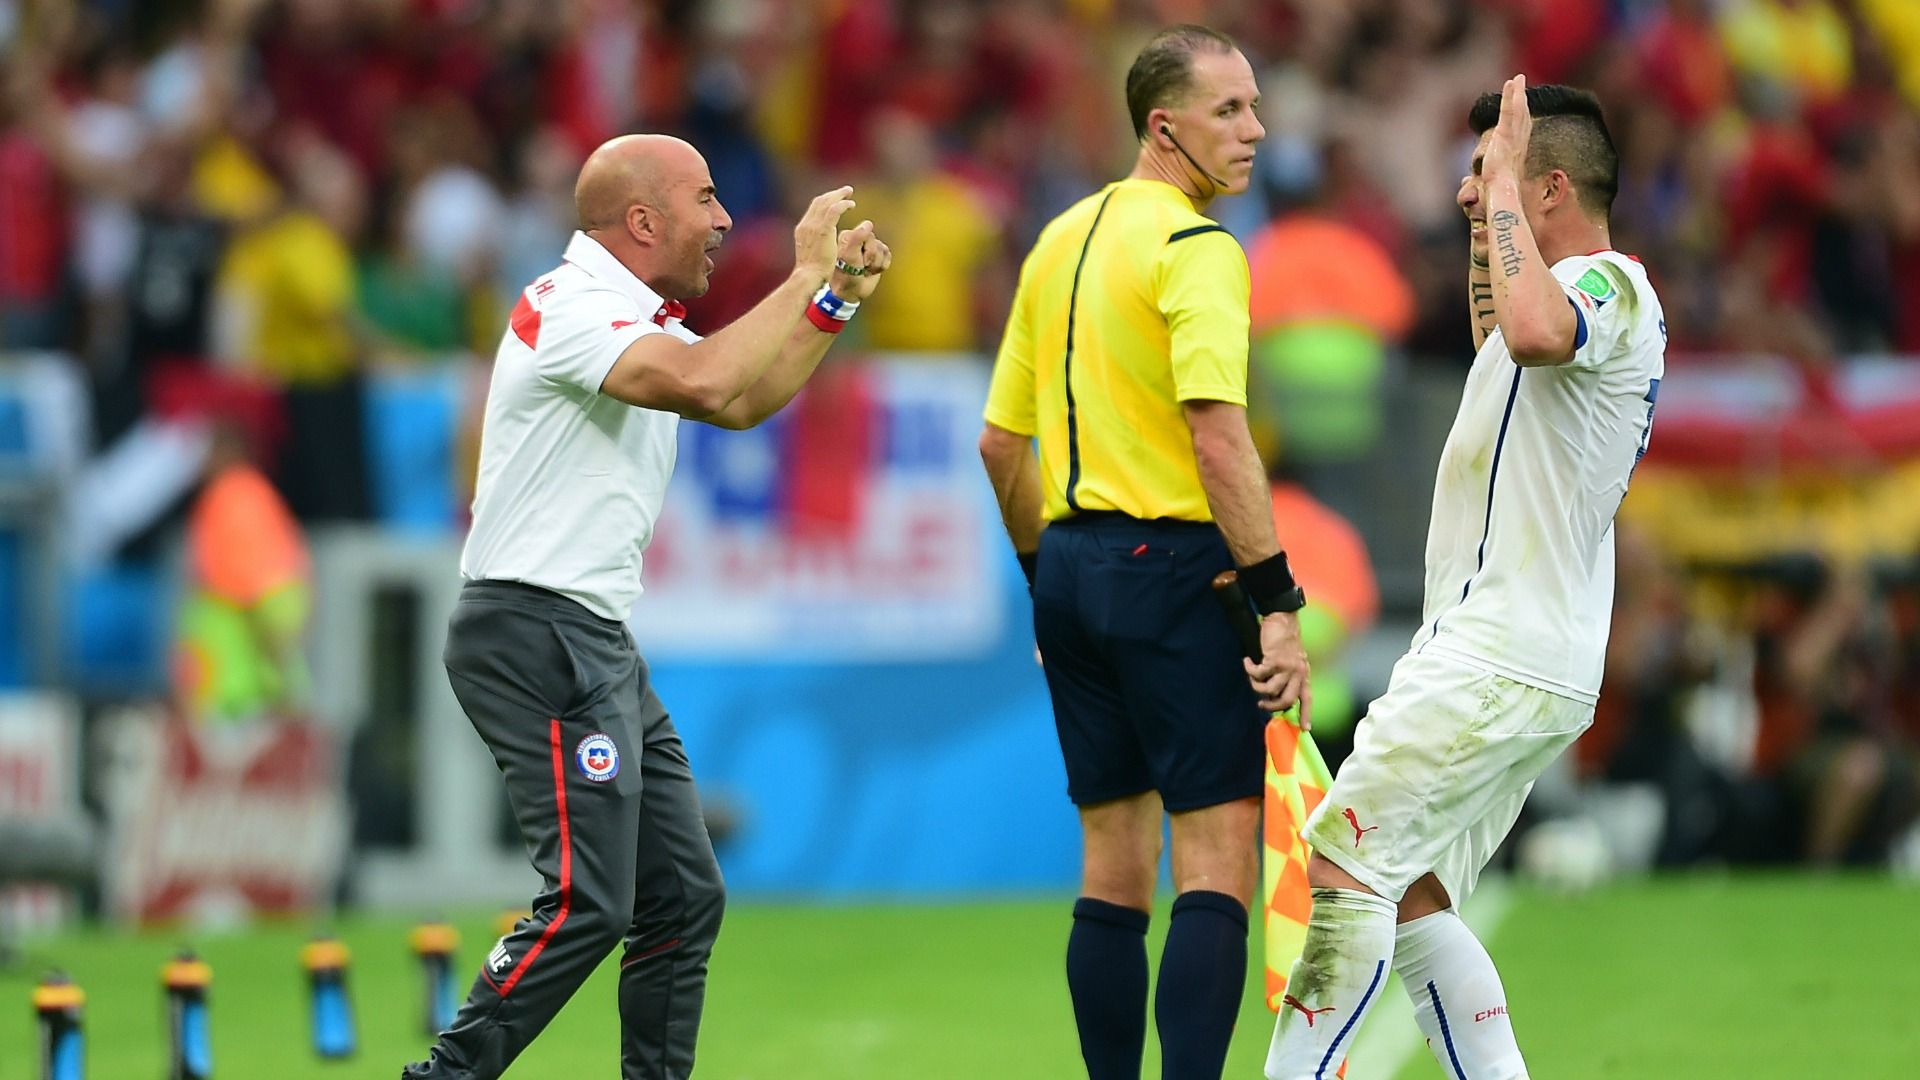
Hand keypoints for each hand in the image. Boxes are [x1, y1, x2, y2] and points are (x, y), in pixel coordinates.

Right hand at [794, 186, 855, 279]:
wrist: (809, 276)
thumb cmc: (812, 272)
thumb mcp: (811, 255)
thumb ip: (815, 245)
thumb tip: (820, 246)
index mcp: (802, 229)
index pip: (813, 209)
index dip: (826, 201)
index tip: (836, 199)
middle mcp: (806, 225)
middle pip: (819, 202)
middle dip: (833, 194)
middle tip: (846, 191)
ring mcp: (813, 226)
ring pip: (827, 202)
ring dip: (839, 195)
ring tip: (850, 193)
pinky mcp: (823, 230)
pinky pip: (834, 210)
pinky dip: (843, 204)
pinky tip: (852, 205)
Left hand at [827, 220, 892, 301]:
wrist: (851, 293)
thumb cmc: (846, 276)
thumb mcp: (849, 258)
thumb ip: (856, 239)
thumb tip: (868, 223)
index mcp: (847, 236)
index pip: (865, 234)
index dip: (865, 249)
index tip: (855, 261)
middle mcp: (858, 239)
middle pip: (874, 241)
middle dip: (871, 257)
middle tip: (861, 267)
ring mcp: (868, 246)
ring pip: (882, 248)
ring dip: (875, 264)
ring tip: (865, 270)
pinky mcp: (877, 253)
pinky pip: (887, 254)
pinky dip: (881, 266)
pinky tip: (871, 270)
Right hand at [1243, 611, 1310, 728]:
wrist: (1282, 619)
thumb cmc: (1285, 639)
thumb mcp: (1293, 659)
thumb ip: (1289, 675)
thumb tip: (1275, 693)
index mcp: (1304, 673)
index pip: (1307, 698)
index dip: (1306, 714)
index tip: (1305, 728)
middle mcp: (1298, 672)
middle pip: (1286, 700)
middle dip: (1272, 707)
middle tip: (1262, 705)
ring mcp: (1287, 667)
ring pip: (1269, 690)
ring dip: (1257, 686)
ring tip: (1252, 677)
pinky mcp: (1274, 660)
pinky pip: (1258, 674)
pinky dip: (1249, 669)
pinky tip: (1247, 661)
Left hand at [1481, 74, 1532, 183]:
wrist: (1500, 190)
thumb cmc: (1496, 189)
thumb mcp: (1485, 180)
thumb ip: (1475, 178)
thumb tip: (1464, 182)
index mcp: (1515, 152)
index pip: (1520, 131)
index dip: (1522, 117)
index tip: (1523, 107)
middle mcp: (1518, 141)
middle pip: (1522, 116)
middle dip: (1522, 99)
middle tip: (1521, 85)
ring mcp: (1513, 136)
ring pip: (1518, 109)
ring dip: (1518, 92)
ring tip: (1518, 78)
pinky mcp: (1506, 132)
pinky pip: (1510, 110)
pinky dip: (1511, 95)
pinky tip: (1512, 83)